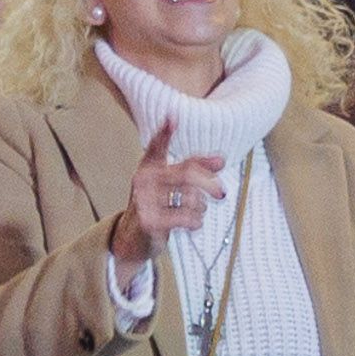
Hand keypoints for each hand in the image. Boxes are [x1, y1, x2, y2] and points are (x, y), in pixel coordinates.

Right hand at [108, 116, 227, 271]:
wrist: (133, 239)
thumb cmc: (157, 206)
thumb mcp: (171, 185)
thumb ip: (195, 170)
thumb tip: (222, 160)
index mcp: (148, 166)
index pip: (157, 146)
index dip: (165, 131)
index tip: (173, 117)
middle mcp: (143, 179)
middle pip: (187, 173)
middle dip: (210, 184)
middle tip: (222, 194)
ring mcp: (144, 200)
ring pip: (191, 198)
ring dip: (201, 208)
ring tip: (196, 212)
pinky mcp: (149, 221)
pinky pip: (187, 217)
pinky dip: (196, 222)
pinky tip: (193, 224)